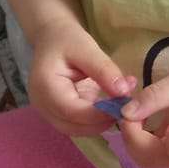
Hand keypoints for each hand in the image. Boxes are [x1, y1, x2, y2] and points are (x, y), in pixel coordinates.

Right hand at [28, 20, 132, 136]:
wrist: (52, 39)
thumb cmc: (67, 39)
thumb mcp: (87, 48)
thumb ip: (104, 70)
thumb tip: (124, 92)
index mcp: (45, 87)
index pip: (72, 111)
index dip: (99, 114)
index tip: (123, 107)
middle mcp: (42, 104)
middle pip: (73, 126)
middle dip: (101, 122)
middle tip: (126, 108)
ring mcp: (48, 111)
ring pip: (77, 129)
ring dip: (100, 122)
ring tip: (121, 104)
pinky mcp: (58, 113)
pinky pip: (78, 123)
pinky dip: (97, 117)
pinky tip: (112, 104)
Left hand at [119, 58, 168, 167]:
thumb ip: (155, 96)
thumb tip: (125, 114)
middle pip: (160, 162)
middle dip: (136, 141)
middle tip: (130, 114)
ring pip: (149, 161)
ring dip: (133, 140)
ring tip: (133, 115)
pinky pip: (149, 152)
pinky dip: (136, 138)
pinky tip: (137, 119)